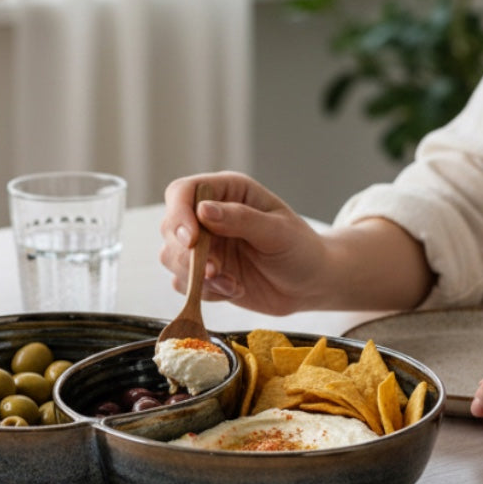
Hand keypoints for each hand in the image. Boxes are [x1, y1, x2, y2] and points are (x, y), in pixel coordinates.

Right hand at [159, 172, 326, 314]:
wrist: (311, 284)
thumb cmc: (301, 249)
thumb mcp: (278, 231)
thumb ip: (241, 219)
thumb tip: (203, 210)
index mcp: (227, 192)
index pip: (183, 192)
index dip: (179, 213)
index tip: (192, 240)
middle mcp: (209, 216)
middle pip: (171, 227)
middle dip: (187, 253)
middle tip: (215, 270)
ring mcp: (205, 246)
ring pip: (171, 257)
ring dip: (197, 276)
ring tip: (232, 283)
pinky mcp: (204, 273)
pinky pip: (184, 283)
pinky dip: (204, 291)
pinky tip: (234, 289)